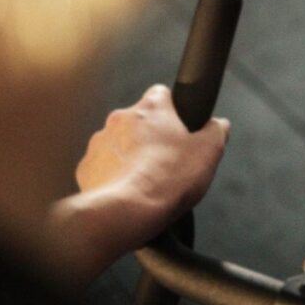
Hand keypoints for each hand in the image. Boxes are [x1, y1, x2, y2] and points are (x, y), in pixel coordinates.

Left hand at [48, 84, 228, 283]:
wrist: (127, 212)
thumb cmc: (167, 179)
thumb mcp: (210, 152)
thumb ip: (217, 131)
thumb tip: (218, 125)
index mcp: (151, 109)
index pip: (161, 93)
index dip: (173, 109)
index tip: (180, 126)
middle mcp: (121, 119)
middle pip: (140, 120)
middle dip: (152, 136)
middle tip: (168, 159)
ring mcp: (100, 142)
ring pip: (119, 143)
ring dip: (131, 155)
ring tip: (148, 180)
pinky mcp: (86, 167)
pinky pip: (103, 166)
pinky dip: (114, 175)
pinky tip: (129, 190)